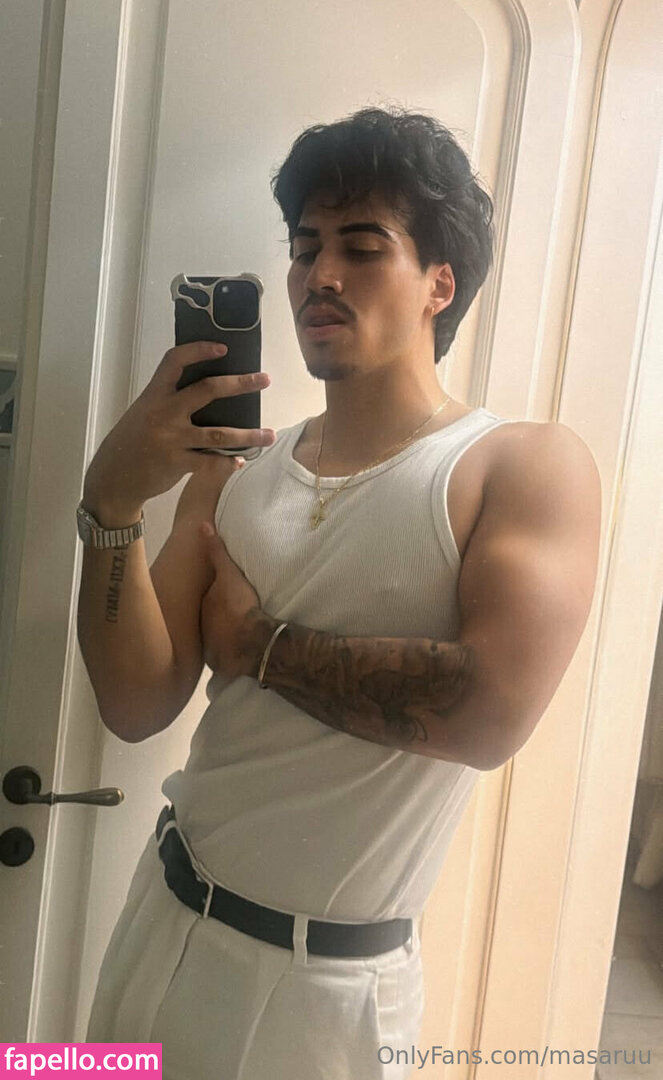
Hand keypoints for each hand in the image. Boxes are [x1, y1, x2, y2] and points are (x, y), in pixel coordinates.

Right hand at [83, 341, 274, 521]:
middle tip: (264, 379)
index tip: (222, 348)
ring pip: (219, 433)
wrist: (113, 477)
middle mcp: (165, 412)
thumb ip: (169, 402)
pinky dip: (228, 462)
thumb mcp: (143, 413)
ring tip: (269, 435)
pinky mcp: (178, 463)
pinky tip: (240, 461)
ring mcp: (172, 438)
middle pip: (208, 390)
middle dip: (241, 383)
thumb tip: (207, 394)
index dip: (198, 350)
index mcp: (154, 395)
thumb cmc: (131, 442)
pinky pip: (211, 462)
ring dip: (249, 434)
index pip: (175, 362)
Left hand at [199, 522, 275, 678]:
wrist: (252, 643)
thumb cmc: (240, 607)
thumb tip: (201, 526)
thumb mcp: (230, 575)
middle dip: (217, 619)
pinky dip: (229, 656)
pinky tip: (238, 655)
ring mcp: (211, 648)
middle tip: (232, 617)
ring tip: (236, 636)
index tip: (227, 598)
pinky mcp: (221, 664)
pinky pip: (224, 659)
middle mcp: (203, 628)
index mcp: (205, 607)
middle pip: (211, 620)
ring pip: (215, 640)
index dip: (217, 598)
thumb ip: (217, 553)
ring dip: (223, 638)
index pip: (209, 600)